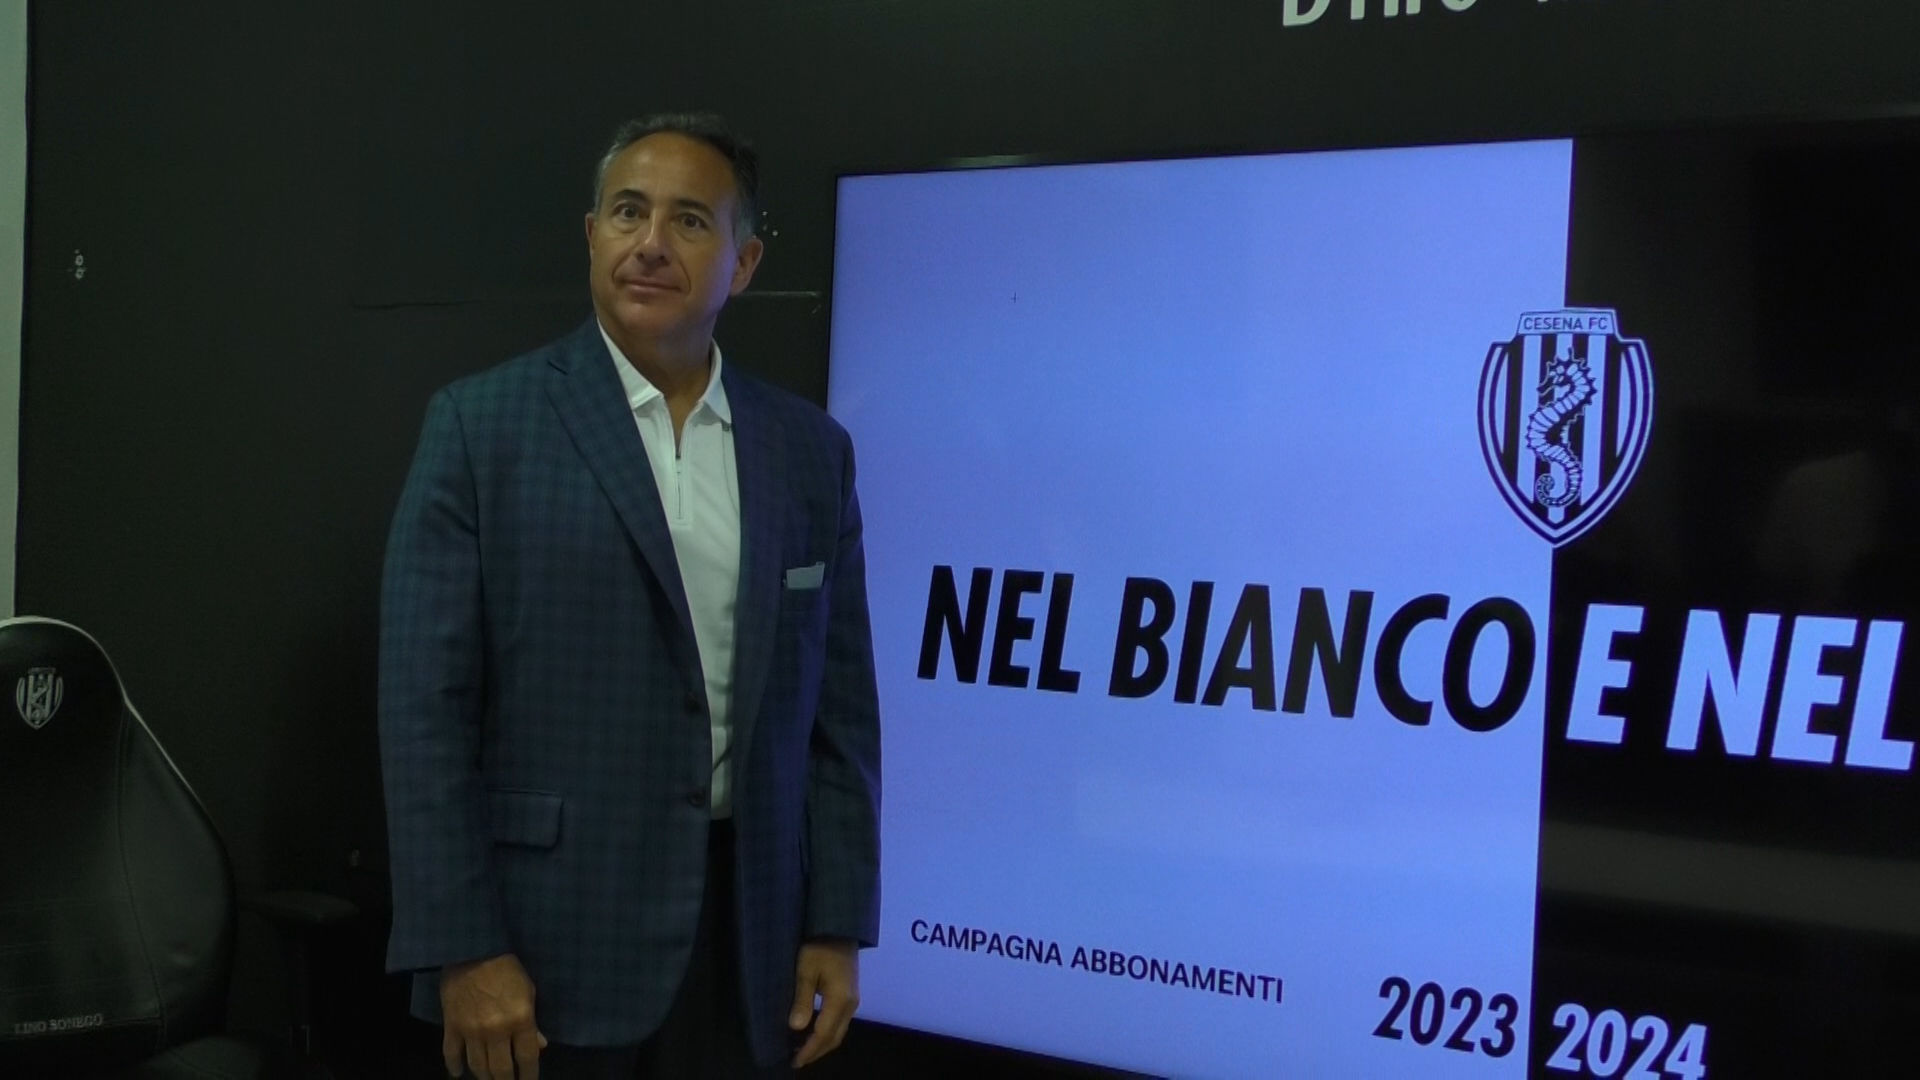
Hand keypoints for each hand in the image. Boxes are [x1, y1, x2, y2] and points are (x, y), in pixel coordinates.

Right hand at [439, 952, 547, 1078]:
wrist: (473, 950)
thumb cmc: (508, 967)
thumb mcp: (529, 991)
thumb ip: (533, 1022)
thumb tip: (540, 1046)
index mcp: (520, 1021)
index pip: (528, 1058)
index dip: (530, 1076)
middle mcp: (496, 1031)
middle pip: (501, 1070)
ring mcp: (471, 1031)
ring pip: (478, 1066)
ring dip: (484, 1077)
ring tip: (489, 1079)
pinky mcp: (451, 1026)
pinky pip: (451, 1053)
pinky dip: (454, 1067)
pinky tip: (457, 1074)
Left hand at [789, 939, 859, 1067]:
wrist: (840, 928)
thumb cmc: (819, 946)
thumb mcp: (806, 970)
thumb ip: (803, 999)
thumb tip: (796, 1028)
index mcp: (840, 1000)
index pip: (823, 1034)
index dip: (809, 1050)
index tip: (794, 1061)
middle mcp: (850, 1005)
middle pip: (835, 1038)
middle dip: (816, 1052)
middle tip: (796, 1061)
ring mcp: (853, 1000)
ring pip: (839, 1032)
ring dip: (822, 1044)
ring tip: (802, 1050)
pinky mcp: (850, 995)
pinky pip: (839, 1023)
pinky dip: (826, 1033)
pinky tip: (813, 1032)